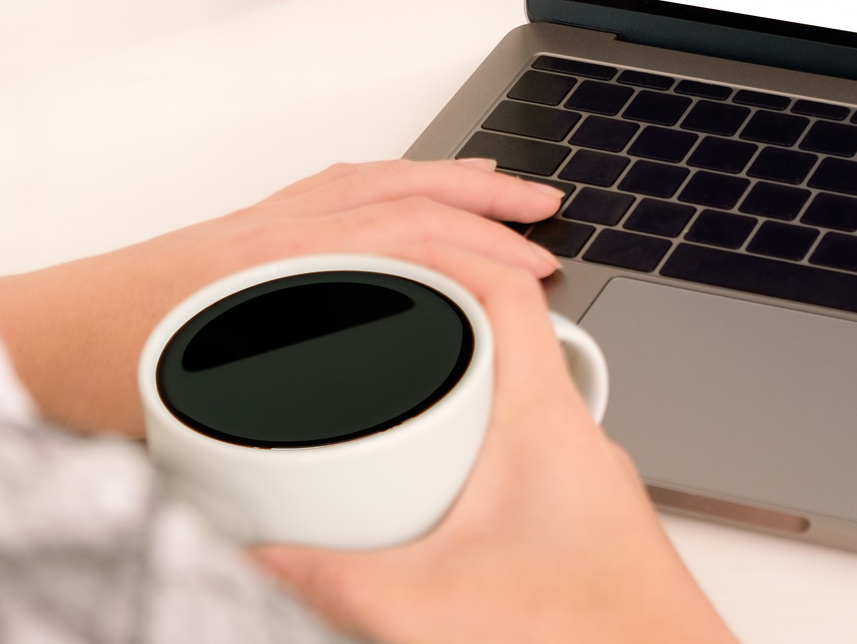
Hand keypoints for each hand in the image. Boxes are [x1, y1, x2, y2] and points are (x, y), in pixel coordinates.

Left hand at [0, 159, 562, 436]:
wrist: (24, 343)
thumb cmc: (96, 379)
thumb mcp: (205, 418)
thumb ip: (290, 437)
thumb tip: (368, 469)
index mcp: (280, 269)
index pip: (409, 242)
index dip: (483, 255)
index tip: (537, 272)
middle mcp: (278, 231)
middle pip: (403, 194)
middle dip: (485, 201)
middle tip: (545, 212)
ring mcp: (261, 222)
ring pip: (373, 180)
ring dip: (444, 179)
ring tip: (499, 184)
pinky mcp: (244, 228)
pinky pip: (335, 185)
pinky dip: (389, 179)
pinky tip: (405, 193)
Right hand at [254, 241, 738, 643]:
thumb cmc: (593, 634)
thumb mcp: (431, 608)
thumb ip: (333, 580)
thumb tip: (262, 559)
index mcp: (546, 420)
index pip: (508, 288)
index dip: (449, 251)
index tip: (393, 251)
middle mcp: (576, 436)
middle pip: (509, 335)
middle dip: (437, 319)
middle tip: (376, 323)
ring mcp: (587, 478)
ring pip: (521, 397)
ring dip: (461, 388)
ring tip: (395, 399)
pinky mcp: (588, 522)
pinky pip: (529, 454)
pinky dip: (480, 449)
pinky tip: (444, 495)